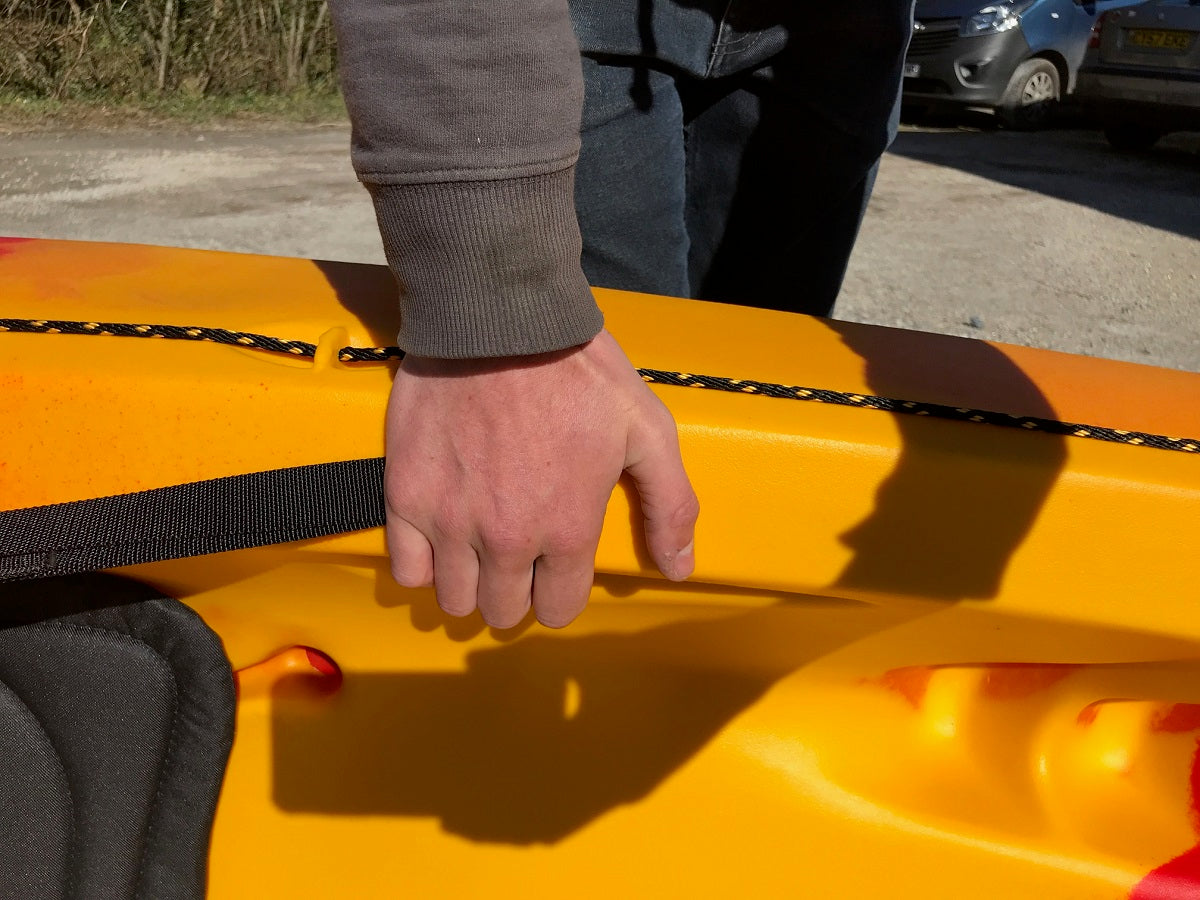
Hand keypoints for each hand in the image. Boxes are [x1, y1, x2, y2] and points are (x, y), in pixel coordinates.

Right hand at [383, 329, 698, 628]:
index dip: (559, 592)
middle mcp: (506, 539)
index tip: (555, 568)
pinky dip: (422, 564)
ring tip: (477, 550)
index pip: (558, 608)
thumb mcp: (646, 429)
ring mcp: (450, 522)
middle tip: (517, 554)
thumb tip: (679, 568)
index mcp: (566, 529)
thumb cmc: (578, 371)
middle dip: (515, 591)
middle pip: (503, 612)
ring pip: (454, 601)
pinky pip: (406, 569)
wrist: (500, 319)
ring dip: (469, 584)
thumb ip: (670, 504)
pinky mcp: (406, 497)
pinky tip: (440, 538)